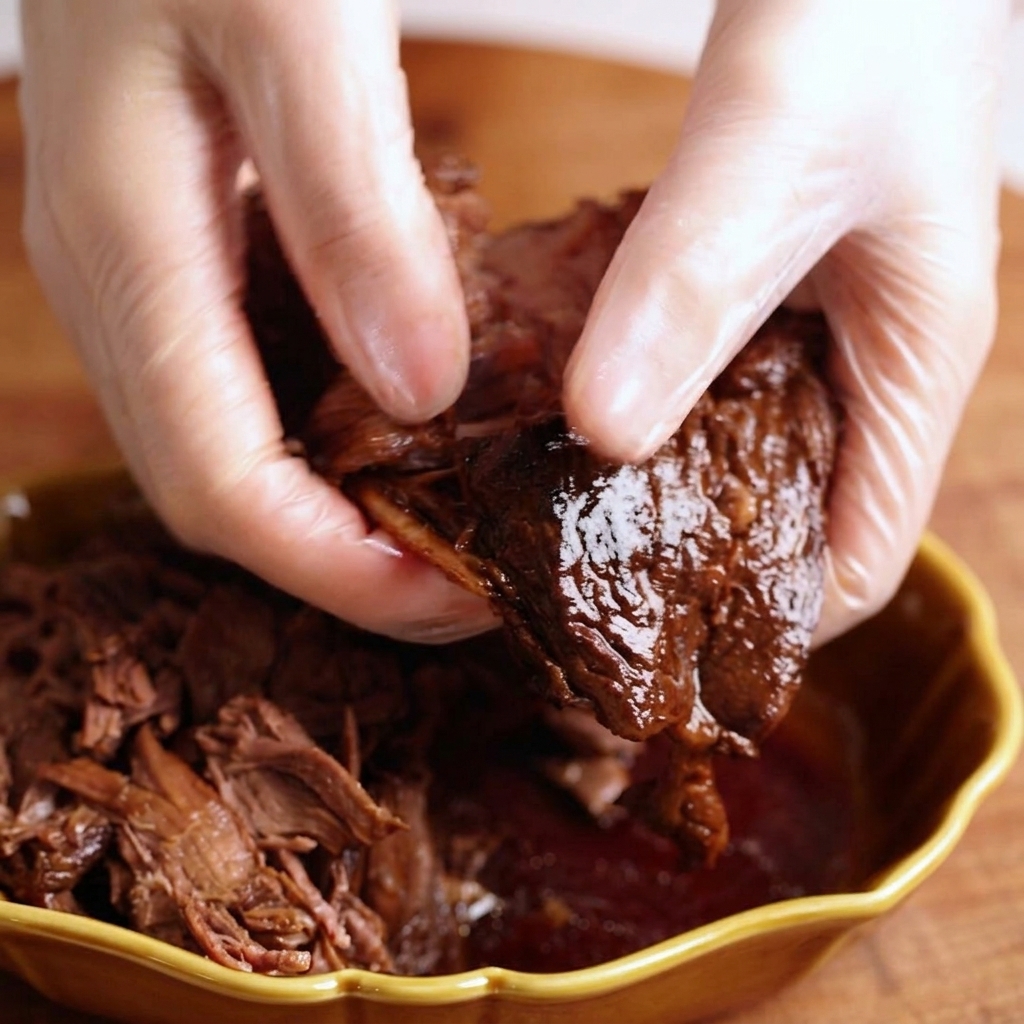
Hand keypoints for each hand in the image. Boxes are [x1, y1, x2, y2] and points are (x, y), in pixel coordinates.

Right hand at [19, 0, 494, 641]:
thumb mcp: (288, 20)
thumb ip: (351, 209)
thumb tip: (414, 392)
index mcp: (129, 249)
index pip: (225, 488)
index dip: (340, 569)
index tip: (461, 596)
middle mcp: (118, 282)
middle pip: (221, 493)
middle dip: (346, 563)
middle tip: (474, 583)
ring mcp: (142, 264)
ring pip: (232, 447)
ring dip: (339, 512)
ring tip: (454, 528)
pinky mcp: (183, 238)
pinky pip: (246, 378)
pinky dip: (329, 434)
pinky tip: (409, 424)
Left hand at [563, 0, 1009, 641]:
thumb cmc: (876, 1)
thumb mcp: (782, 142)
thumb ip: (696, 284)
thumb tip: (607, 431)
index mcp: (905, 362)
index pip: (850, 565)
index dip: (762, 628)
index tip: (651, 647)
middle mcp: (856, 357)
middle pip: (781, 519)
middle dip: (687, 565)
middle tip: (565, 581)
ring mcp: (804, 317)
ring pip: (731, 449)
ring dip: (648, 481)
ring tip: (539, 503)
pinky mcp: (752, 271)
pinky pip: (693, 366)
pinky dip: (632, 391)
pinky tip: (558, 388)